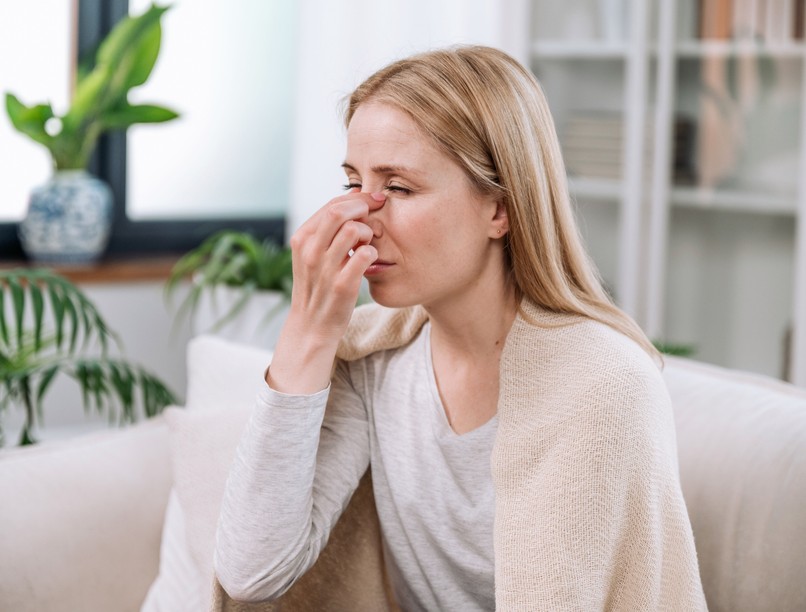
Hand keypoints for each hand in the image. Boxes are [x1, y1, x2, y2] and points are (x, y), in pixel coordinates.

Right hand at [267, 190, 385, 392]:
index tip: (375, 200)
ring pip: (354, 230)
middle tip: (377, 215)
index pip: (332, 205)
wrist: (312, 326)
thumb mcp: (314, 253)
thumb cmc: (319, 285)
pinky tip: (372, 260)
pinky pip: (365, 255)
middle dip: (364, 208)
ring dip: (369, 232)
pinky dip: (373, 253)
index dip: (358, 198)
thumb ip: (330, 227)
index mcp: (302, 239)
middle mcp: (310, 251)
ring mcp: (325, 268)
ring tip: (369, 243)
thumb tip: (354, 195)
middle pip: (339, 211)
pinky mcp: (342, 285)